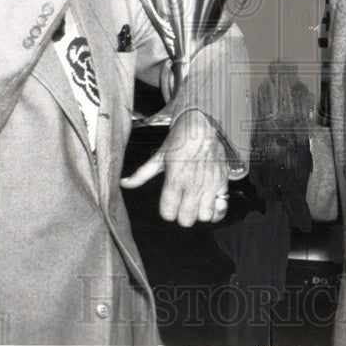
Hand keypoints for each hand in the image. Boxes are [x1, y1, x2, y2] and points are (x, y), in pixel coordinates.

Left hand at [120, 112, 229, 226]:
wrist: (202, 127)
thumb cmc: (179, 141)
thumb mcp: (158, 158)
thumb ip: (141, 175)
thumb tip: (123, 183)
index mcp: (175, 180)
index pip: (168, 213)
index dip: (167, 212)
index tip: (168, 205)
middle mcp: (192, 185)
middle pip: (186, 219)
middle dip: (181, 216)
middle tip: (182, 206)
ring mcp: (209, 185)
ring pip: (204, 216)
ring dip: (199, 214)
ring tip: (196, 205)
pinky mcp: (222, 182)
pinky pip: (222, 208)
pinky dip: (217, 212)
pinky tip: (210, 205)